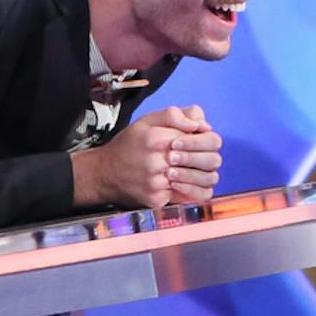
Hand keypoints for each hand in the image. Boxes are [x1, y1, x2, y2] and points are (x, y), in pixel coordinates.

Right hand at [73, 105, 222, 208]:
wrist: (103, 173)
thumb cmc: (129, 145)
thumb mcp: (148, 121)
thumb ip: (176, 116)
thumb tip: (202, 125)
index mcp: (157, 138)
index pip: (205, 138)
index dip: (206, 139)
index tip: (196, 140)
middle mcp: (158, 161)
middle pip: (211, 160)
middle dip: (209, 156)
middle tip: (197, 156)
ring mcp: (158, 183)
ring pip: (206, 180)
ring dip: (204, 174)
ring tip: (192, 169)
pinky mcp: (158, 199)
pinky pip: (192, 196)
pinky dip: (193, 189)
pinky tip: (183, 183)